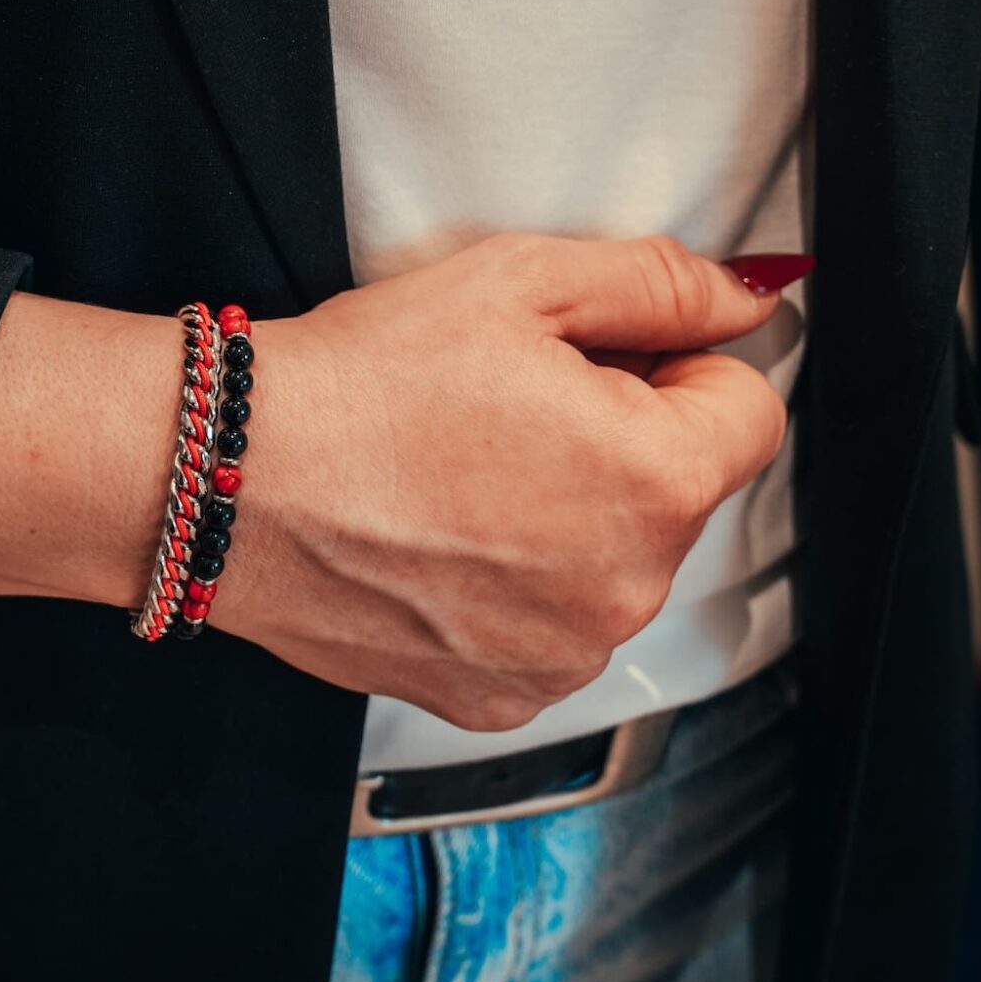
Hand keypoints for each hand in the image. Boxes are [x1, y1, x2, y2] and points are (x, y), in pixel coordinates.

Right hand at [227, 233, 788, 732]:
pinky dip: (510, 588)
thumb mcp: (520, 281)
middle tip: (505, 402)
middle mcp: (626, 591)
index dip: (676, 363)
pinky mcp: (498, 700)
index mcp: (655, 480)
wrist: (230, 477)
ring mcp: (561, 658)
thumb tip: (750, 300)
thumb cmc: (362, 380)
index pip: (747, 410)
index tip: (597, 356)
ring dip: (566, 519)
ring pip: (612, 564)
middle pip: (677, 491)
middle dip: (617, 440)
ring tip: (458, 470)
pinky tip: (437, 536)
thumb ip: (659, 285)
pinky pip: (547, 630)